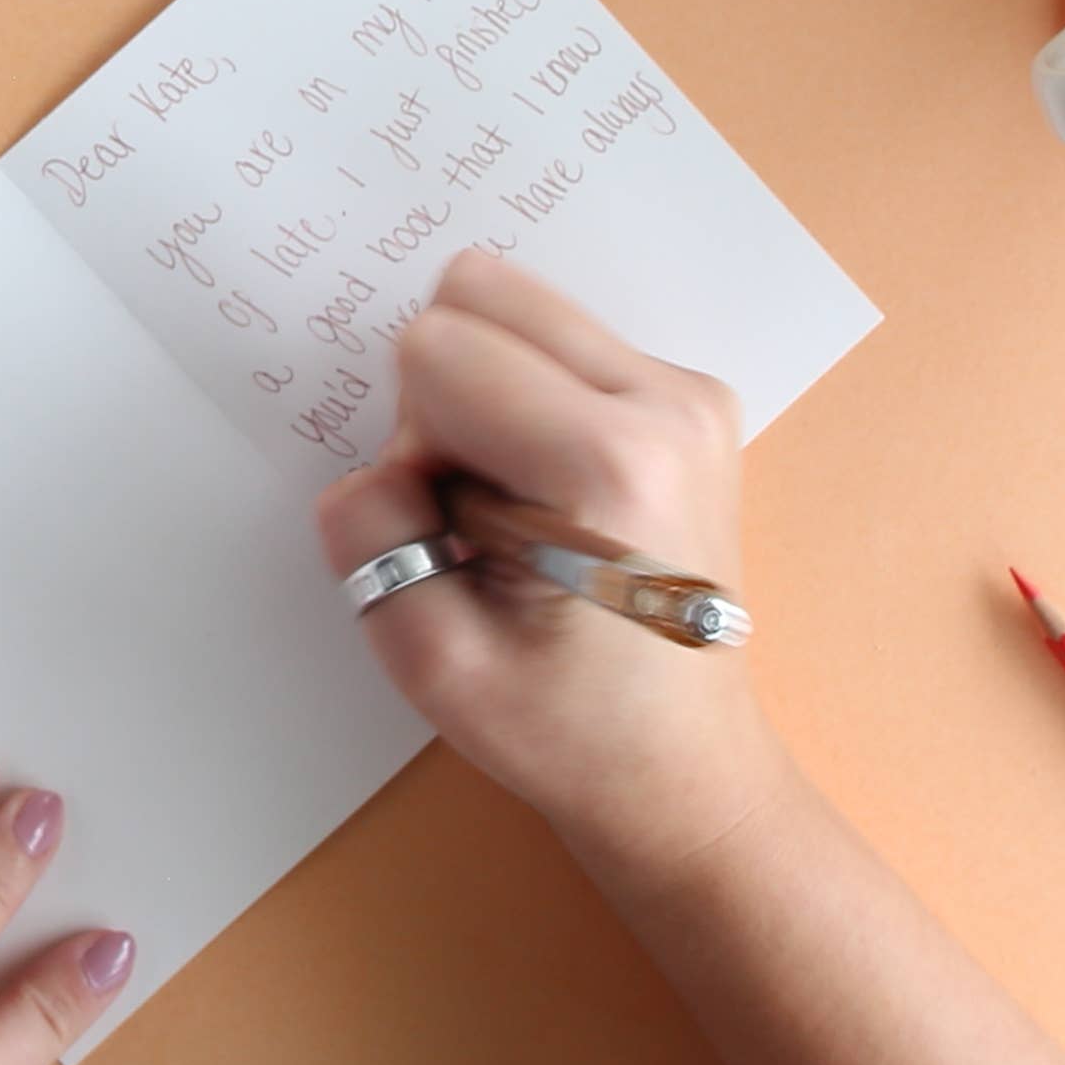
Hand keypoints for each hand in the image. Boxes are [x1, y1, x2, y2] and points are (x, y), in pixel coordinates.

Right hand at [316, 252, 792, 872]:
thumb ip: (372, 541)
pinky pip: (559, 338)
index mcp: (608, 461)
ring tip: (516, 503)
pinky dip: (526, 398)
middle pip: (478, 294)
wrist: (684, 769)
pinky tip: (553, 492)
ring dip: (483, 392)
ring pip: (516, 306)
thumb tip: (379, 467)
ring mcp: (690, 391)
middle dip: (443, 396)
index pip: (436, 351)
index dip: (410, 440)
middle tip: (475, 508)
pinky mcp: (692, 395)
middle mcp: (666, 399)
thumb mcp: (432, 664)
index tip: (452, 529)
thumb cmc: (562, 729)